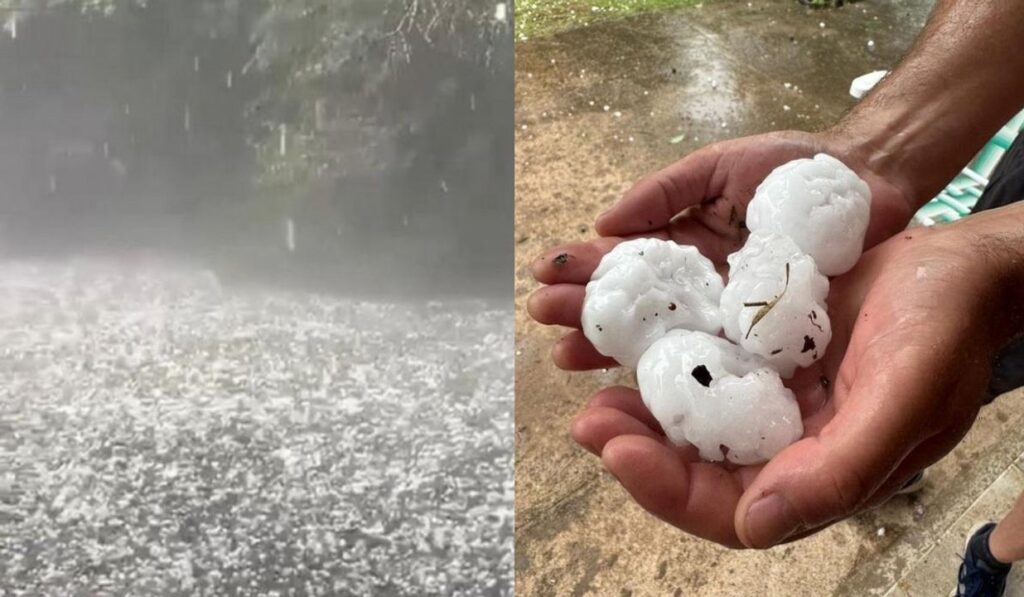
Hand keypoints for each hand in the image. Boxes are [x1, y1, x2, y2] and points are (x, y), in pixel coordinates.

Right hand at [528, 131, 913, 370]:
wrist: (868, 182)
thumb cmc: (793, 168)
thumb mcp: (720, 166)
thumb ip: (664, 190)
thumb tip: (604, 223)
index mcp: (684, 246)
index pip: (624, 262)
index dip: (584, 269)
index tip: (543, 275)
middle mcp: (698, 288)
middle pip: (633, 307)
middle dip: (586, 312)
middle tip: (544, 320)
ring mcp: (728, 318)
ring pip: (663, 339)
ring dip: (612, 347)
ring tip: (567, 355)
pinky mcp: (763, 342)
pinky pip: (716, 359)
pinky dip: (676, 374)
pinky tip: (635, 384)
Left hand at [571, 212, 1021, 547]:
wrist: (961, 266)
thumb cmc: (946, 329)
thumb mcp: (904, 399)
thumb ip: (839, 470)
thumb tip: (755, 524)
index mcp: (823, 473)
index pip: (731, 510)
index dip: (669, 491)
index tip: (617, 452)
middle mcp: (790, 447)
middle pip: (698, 472)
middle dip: (638, 454)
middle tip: (588, 423)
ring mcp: (774, 403)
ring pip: (693, 426)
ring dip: (642, 415)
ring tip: (595, 395)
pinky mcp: (762, 360)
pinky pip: (704, 374)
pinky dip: (666, 369)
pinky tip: (631, 351)